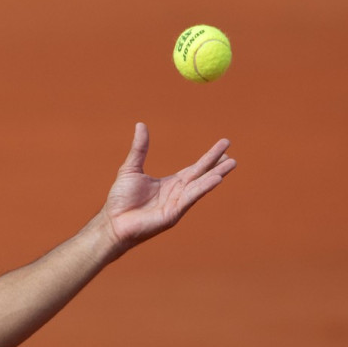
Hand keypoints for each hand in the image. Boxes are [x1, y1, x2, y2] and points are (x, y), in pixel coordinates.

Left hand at [102, 123, 235, 254]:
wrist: (113, 221)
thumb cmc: (121, 199)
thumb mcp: (131, 168)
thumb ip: (140, 148)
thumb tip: (141, 124)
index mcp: (171, 183)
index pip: (195, 168)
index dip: (209, 157)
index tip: (225, 145)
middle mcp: (178, 193)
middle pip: (201, 175)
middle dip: (217, 165)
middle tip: (233, 156)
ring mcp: (177, 204)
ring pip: (200, 186)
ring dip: (216, 175)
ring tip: (231, 164)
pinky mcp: (173, 214)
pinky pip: (190, 198)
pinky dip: (203, 188)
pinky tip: (216, 179)